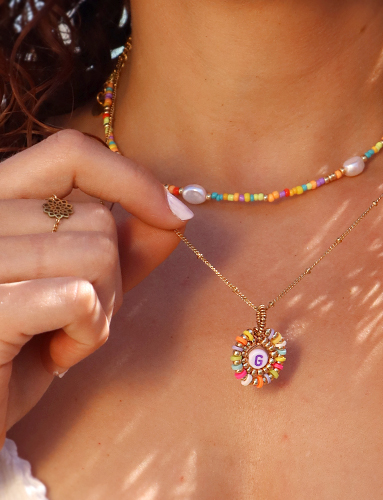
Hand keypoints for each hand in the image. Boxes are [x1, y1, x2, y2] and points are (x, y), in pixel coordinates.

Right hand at [0, 129, 191, 440]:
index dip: (131, 179)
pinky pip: (78, 296)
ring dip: (102, 308)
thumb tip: (176, 214)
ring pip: (96, 254)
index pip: (70, 154)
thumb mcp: (81, 289)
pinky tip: (56, 353)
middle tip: (82, 313)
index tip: (173, 214)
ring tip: (65, 334)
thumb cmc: (26, 346)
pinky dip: (88, 332)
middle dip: (112, 275)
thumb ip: (125, 248)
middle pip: (96, 219)